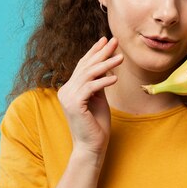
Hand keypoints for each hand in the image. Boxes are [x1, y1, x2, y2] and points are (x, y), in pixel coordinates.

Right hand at [57, 37, 122, 157]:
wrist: (91, 147)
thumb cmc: (96, 125)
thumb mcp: (99, 100)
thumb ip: (98, 84)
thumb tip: (105, 67)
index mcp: (69, 89)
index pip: (82, 66)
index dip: (94, 52)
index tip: (106, 40)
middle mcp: (65, 91)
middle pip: (85, 67)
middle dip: (101, 53)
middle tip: (115, 41)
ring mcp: (68, 97)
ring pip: (88, 75)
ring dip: (106, 64)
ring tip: (121, 58)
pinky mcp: (74, 104)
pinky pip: (91, 88)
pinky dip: (103, 81)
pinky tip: (115, 78)